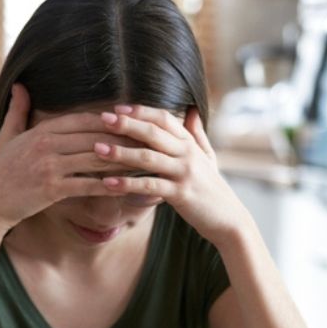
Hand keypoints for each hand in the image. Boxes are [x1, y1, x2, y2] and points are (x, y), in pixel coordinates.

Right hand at [0, 84, 134, 232]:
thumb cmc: (0, 171)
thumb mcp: (7, 136)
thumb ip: (18, 111)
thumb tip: (20, 86)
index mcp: (40, 131)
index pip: (82, 120)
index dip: (108, 120)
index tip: (129, 120)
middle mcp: (46, 146)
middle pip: (93, 137)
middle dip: (122, 138)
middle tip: (146, 138)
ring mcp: (49, 167)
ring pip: (94, 159)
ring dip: (121, 160)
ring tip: (143, 160)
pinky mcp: (52, 189)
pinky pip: (87, 184)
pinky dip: (108, 185)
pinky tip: (125, 186)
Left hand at [93, 106, 251, 245]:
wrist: (229, 219)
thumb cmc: (212, 189)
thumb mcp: (208, 158)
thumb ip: (196, 134)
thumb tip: (192, 110)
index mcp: (189, 144)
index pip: (164, 119)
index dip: (141, 112)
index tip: (118, 108)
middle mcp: (187, 154)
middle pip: (154, 133)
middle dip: (127, 125)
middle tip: (102, 119)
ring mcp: (184, 173)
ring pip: (148, 158)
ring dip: (121, 153)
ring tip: (97, 149)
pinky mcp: (180, 194)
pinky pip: (149, 186)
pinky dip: (127, 184)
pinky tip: (107, 183)